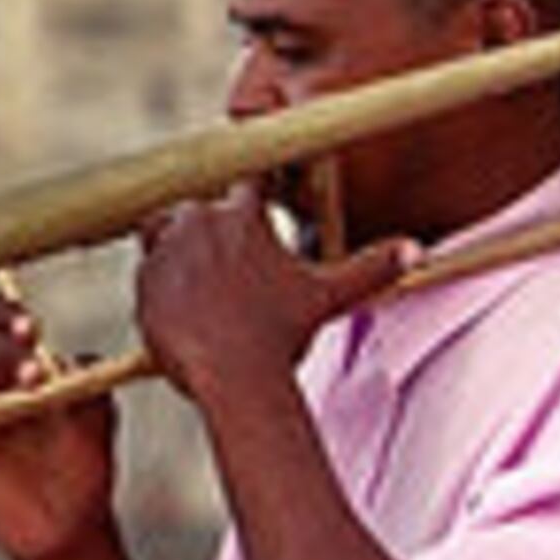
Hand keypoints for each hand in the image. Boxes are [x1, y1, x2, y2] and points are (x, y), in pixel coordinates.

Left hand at [133, 176, 411, 413]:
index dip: (254, 199)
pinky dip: (161, 286)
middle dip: (210, 231)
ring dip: (177, 249)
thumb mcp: (329, 297)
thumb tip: (416, 251)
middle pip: (198, 208)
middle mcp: (200, 222)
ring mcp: (166, 249)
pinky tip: (181, 312)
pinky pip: (147, 272)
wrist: (232, 375)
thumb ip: (372, 269)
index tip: (257, 215)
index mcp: (244, 216)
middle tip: (226, 269)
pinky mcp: (143, 280)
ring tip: (198, 284)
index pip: (248, 184)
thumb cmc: (281, 334)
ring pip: (163, 231)